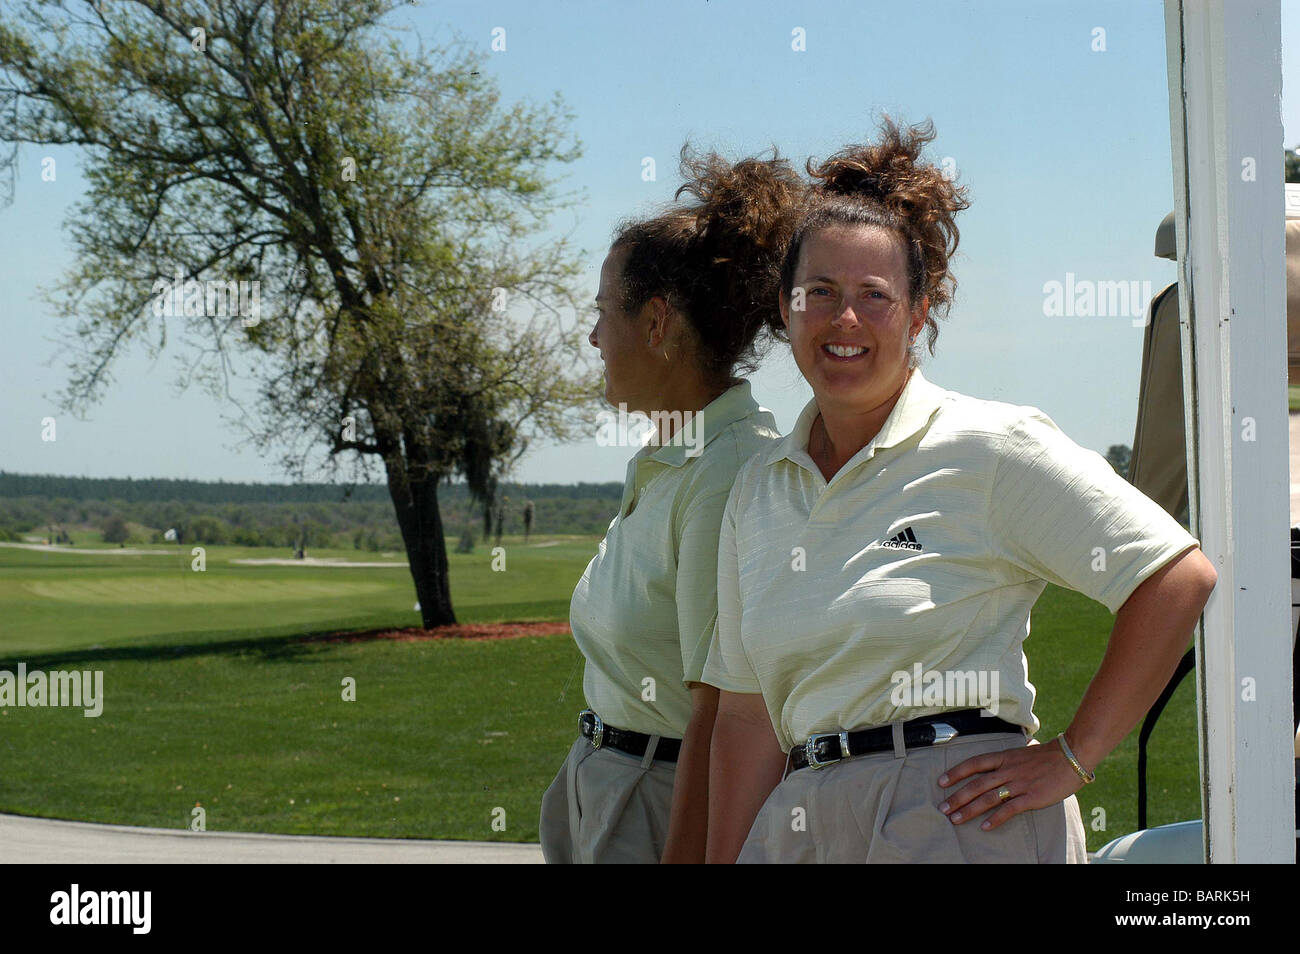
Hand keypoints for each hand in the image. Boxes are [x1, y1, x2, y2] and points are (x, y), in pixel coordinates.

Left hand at [936, 737, 1084, 830]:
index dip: (956, 772)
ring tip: (956, 819)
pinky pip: (1009, 809)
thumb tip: (997, 763)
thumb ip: (1008, 758)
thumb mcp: (1022, 751)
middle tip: (943, 807)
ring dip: (970, 810)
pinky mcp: (1031, 797)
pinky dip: (995, 819)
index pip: (974, 763)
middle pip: (976, 784)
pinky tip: (985, 827)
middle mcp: (1008, 770)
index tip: (941, 781)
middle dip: (957, 796)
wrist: (1071, 757)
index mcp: (1004, 757)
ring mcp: (1019, 784)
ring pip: (988, 797)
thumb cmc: (1048, 755)